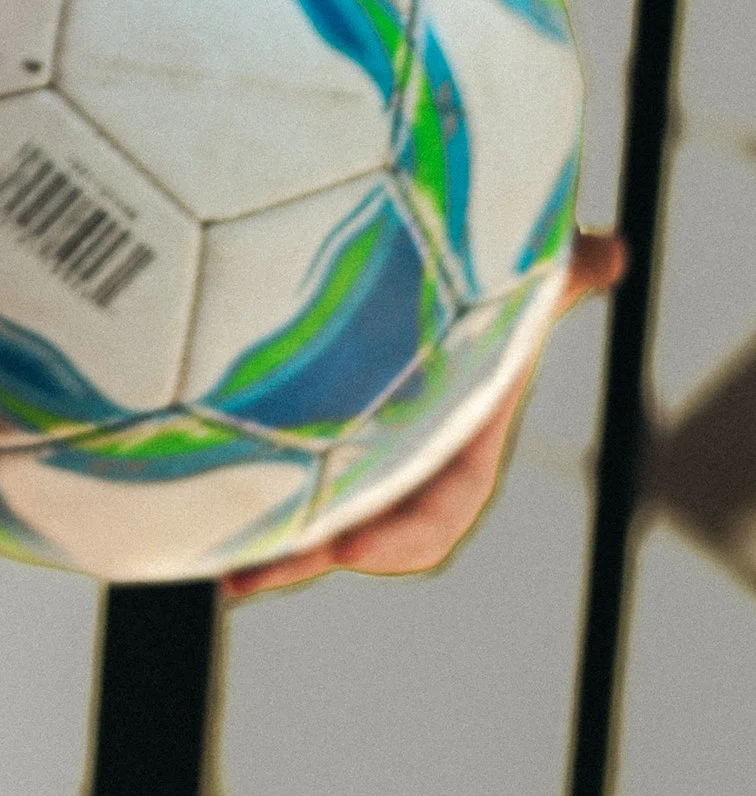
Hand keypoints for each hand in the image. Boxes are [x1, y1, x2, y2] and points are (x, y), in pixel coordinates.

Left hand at [224, 229, 623, 600]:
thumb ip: (552, 265)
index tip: (351, 547)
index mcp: (457, 423)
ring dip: (264, 536)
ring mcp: (344, 430)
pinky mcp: (290, 410)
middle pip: (361, 520)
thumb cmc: (466, 247)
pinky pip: (266, 459)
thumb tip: (612, 248)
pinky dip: (233, 483)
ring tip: (213, 562)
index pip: (443, 501)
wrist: (409, 222)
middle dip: (310, 552)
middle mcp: (401, 439)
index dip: (403, 534)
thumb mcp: (503, 264)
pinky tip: (182, 496)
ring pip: (306, 501)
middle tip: (247, 574)